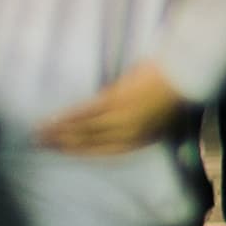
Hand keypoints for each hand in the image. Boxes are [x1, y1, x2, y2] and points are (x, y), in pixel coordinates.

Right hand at [36, 62, 188, 155]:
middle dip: (64, 144)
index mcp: (141, 139)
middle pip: (90, 142)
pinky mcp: (115, 101)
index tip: (63, 151)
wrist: (186, 73)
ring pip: (84, 129)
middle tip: (41, 145)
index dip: (82, 151)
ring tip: (40, 134)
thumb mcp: (164, 117)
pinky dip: (68, 117)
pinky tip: (53, 119)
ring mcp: (120, 118)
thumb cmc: (177, 90)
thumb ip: (142, 123)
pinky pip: (86, 112)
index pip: (105, 150)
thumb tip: (122, 122)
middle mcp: (128, 134)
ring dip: (60, 132)